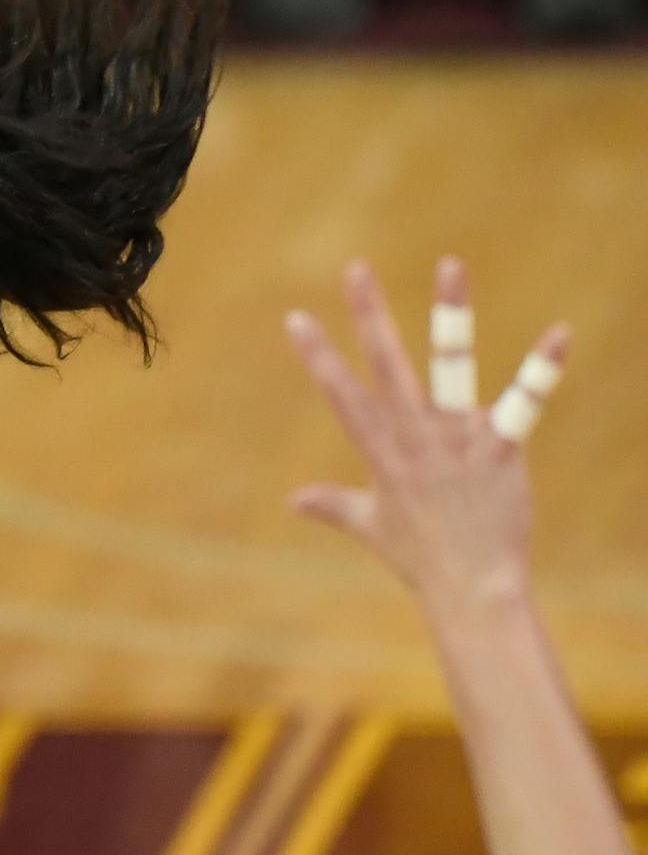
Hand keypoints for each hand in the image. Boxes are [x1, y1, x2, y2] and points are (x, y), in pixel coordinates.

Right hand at [285, 257, 568, 608]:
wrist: (472, 590)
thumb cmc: (422, 560)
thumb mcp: (370, 527)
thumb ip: (332, 505)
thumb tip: (293, 499)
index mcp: (382, 452)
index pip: (342, 394)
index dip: (317, 356)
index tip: (296, 317)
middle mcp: (413, 437)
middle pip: (386, 365)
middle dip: (369, 314)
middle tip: (355, 268)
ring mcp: (456, 440)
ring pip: (449, 366)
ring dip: (449, 315)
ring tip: (449, 264)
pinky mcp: (498, 449)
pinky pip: (522, 402)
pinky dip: (542, 368)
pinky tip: (560, 333)